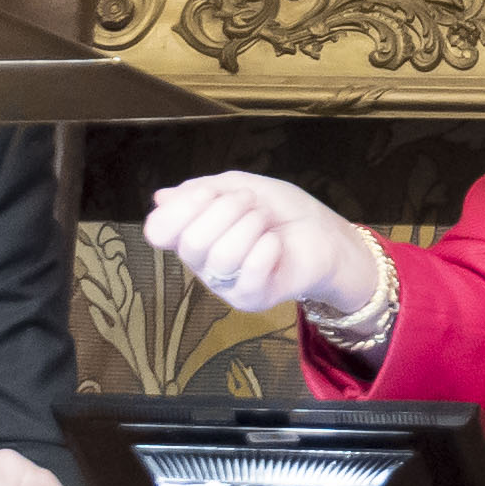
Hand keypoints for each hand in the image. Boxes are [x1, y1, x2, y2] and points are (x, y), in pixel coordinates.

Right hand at [143, 173, 379, 321]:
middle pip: (191, 242)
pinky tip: (276, 243)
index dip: (181, 209)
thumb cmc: (283, 212)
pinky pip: (248, 273)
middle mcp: (202, 262)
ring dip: (250, 226)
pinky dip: (266, 248)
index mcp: (193, 232)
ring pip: (220, 256)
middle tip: (252, 202)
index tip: (209, 192)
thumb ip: (203, 190)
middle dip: (226, 210)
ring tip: (267, 220)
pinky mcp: (250, 299)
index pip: (158, 231)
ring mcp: (225, 284)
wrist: (326, 235)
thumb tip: (160, 198)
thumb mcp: (241, 186)